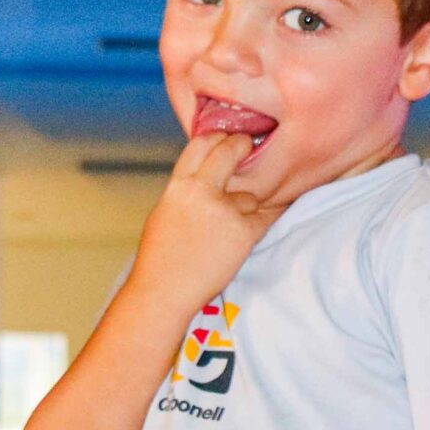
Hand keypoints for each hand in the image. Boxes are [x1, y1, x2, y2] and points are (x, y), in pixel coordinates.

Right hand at [130, 129, 276, 317]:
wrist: (164, 293)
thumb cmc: (160, 258)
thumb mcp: (164, 212)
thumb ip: (186, 190)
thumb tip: (206, 173)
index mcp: (178, 186)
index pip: (202, 143)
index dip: (217, 136)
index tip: (226, 137)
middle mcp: (201, 193)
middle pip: (230, 151)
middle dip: (241, 145)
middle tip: (247, 145)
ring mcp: (224, 212)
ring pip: (249, 195)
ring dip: (246, 207)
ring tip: (227, 230)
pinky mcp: (243, 233)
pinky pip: (265, 216)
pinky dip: (266, 217)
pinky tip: (268, 215)